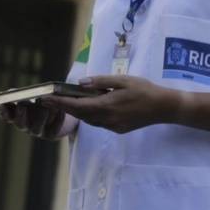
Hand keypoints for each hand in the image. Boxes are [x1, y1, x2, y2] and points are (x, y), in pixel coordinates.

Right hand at [0, 98, 65, 140]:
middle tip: (22, 104)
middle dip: (20, 114)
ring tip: (45, 106)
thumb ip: (20, 94)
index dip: (3, 111)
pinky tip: (60, 110)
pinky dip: (57, 120)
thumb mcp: (28, 95)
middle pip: (20, 124)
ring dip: (40, 117)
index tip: (1, 102)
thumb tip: (12, 92)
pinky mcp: (50, 135)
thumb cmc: (38, 100)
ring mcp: (37, 131)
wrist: (55, 110)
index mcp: (16, 116)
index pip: (5, 116)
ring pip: (35, 129)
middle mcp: (24, 126)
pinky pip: (53, 130)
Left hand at [45, 76, 176, 133]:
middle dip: (63, 107)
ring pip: (88, 120)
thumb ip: (100, 82)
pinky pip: (98, 122)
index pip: (77, 106)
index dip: (59, 103)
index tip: (45, 99)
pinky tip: (87, 107)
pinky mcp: (118, 129)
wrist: (164, 108)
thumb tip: (80, 83)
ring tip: (63, 102)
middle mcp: (107, 119)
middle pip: (80, 114)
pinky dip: (89, 115)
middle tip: (47, 100)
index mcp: (107, 106)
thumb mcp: (122, 80)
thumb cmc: (144, 90)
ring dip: (76, 112)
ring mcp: (112, 126)